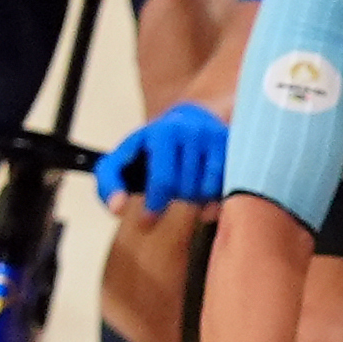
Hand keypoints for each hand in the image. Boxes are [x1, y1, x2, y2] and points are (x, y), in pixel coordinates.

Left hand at [97, 103, 228, 213]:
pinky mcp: (233, 149)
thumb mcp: (123, 160)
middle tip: (168, 199)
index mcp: (164, 132)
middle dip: (174, 201)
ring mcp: (216, 139)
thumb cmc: (151, 148)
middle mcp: (193, 131)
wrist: (189, 121)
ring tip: (185, 192)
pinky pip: (226, 186)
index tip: (148, 220)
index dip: (155, 205)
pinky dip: (214, 199)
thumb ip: (110, 183)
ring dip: (194, 200)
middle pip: (186, 189)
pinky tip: (203, 194)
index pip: (163, 181)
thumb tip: (118, 208)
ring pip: (206, 190)